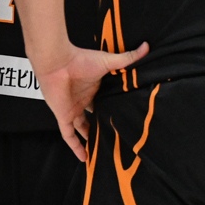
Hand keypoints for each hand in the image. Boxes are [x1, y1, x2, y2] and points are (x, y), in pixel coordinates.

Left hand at [35, 42, 148, 160]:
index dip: (110, 109)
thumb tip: (147, 46)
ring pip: (81, 128)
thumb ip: (127, 58)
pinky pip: (69, 136)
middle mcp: (82, 99)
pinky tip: (84, 158)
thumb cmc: (80, 59)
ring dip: (89, 139)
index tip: (122, 118)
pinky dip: (76, 147)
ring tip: (101, 151)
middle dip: (100, 125)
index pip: (103, 102)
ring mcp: (72, 109)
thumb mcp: (108, 62)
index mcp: (93, 87)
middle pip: (92, 117)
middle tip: (114, 137)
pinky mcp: (64, 116)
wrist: (57, 63)